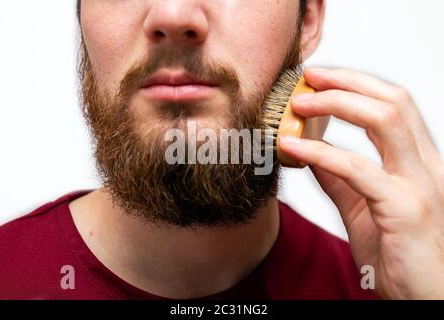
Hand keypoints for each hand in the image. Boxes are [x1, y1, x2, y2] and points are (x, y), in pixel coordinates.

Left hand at [279, 67, 443, 298]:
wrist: (422, 297)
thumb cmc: (396, 254)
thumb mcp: (360, 209)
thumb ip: (338, 180)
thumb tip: (311, 153)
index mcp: (417, 163)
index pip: (393, 106)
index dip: (356, 85)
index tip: (321, 79)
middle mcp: (425, 166)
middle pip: (393, 101)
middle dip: (348, 81)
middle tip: (309, 78)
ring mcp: (419, 185)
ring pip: (385, 120)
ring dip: (337, 103)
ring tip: (299, 103)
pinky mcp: (404, 209)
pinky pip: (358, 169)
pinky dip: (321, 152)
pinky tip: (292, 146)